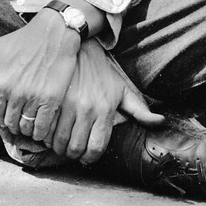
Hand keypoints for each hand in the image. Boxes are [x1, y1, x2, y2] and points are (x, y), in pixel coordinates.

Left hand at [0, 11, 82, 145]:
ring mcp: (34, 98)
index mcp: (1, 83)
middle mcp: (16, 94)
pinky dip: (41, 132)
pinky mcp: (51, 100)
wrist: (54, 34)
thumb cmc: (25, 39)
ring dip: (26, 130)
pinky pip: (43, 126)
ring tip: (29, 128)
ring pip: (26, 126)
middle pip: (11, 122)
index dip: (1, 118)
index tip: (6, 119)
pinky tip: (41, 129)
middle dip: (13, 126)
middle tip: (18, 125)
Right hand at [49, 42, 166, 164]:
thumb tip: (161, 122)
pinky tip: (48, 132)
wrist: (79, 47)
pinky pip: (44, 127)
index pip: (96, 147)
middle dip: (73, 154)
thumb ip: (140, 110)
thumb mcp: (122, 89)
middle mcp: (86, 108)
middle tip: (71, 150)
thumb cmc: (102, 73)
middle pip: (75, 147)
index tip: (86, 157)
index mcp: (105, 109)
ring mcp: (66, 103)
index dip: (89, 158)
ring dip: (57, 147)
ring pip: (58, 140)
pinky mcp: (51, 98)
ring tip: (59, 143)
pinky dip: (44, 135)